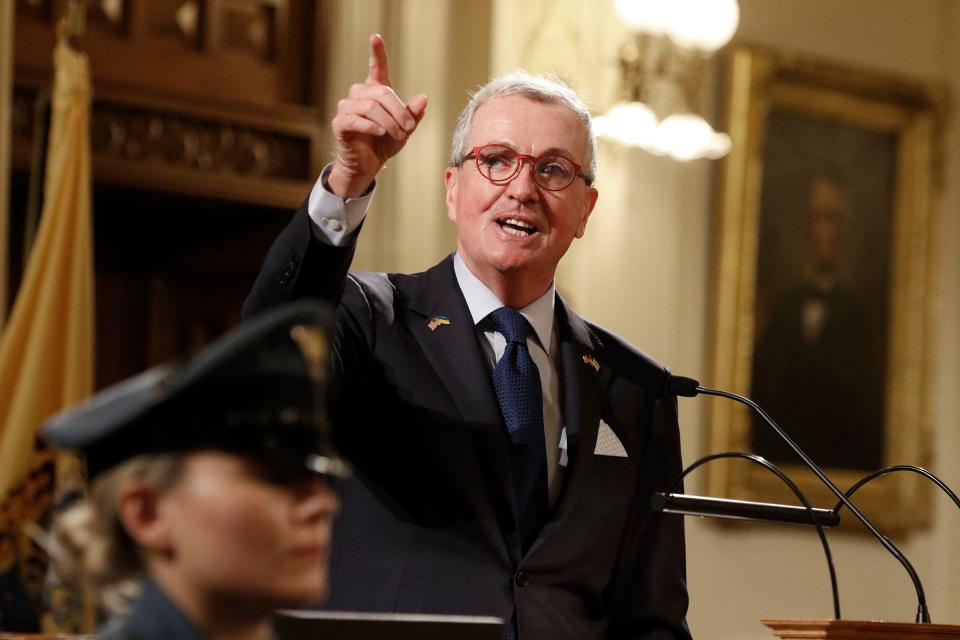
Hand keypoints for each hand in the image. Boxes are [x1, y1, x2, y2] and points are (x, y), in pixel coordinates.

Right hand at [327, 34, 427, 198]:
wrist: (367, 166)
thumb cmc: (384, 143)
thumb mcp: (404, 129)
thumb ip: (413, 114)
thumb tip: (423, 98)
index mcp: (375, 92)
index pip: (376, 67)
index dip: (377, 52)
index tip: (376, 37)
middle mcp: (359, 95)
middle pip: (382, 93)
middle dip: (399, 111)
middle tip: (409, 128)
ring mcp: (347, 108)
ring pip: (370, 107)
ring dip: (389, 122)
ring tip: (398, 135)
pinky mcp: (340, 123)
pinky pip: (356, 119)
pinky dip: (371, 126)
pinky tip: (380, 132)